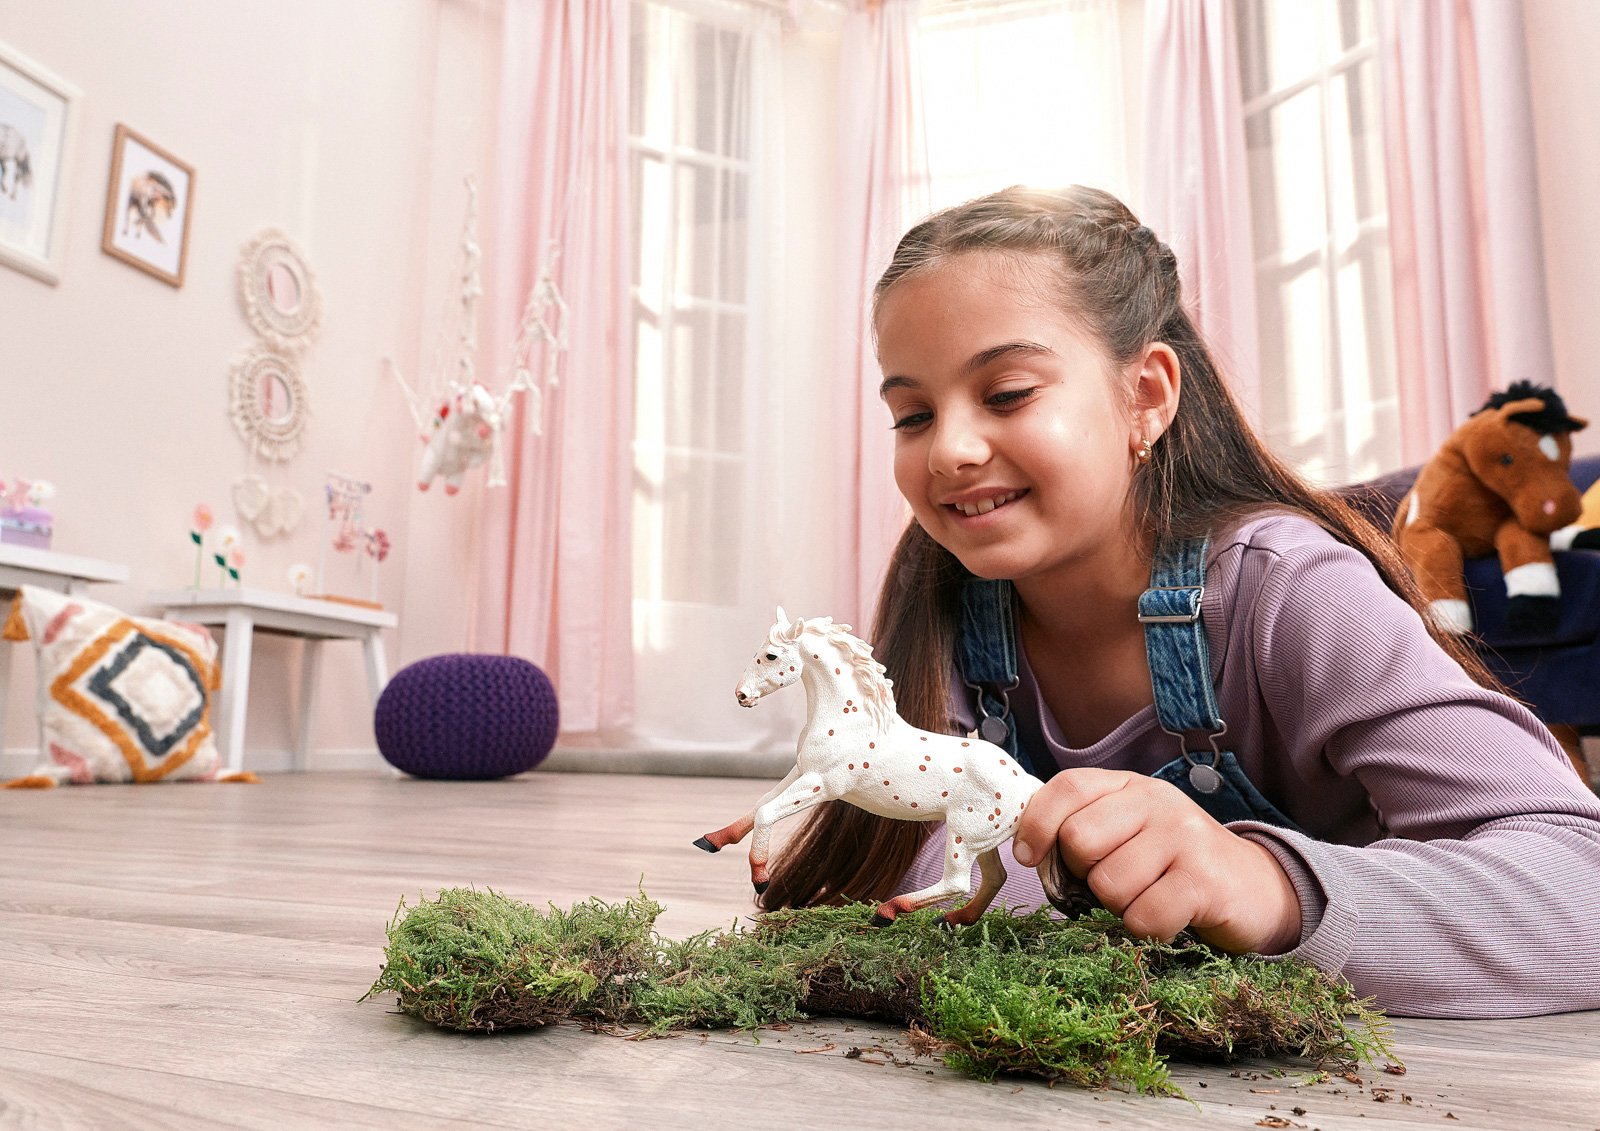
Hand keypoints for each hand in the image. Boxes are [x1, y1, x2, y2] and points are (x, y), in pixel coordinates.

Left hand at [1012, 767, 1301, 954]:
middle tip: (1114, 882)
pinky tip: (1169, 917)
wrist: (1253, 887)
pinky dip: (1147, 929)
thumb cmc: (1172, 863)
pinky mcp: (1205, 881)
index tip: (1028, 857)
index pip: (1068, 788)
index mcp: (1129, 786)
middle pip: (1080, 841)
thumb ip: (1083, 827)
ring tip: (1148, 896)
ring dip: (1119, 906)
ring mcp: (1184, 838)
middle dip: (1084, 875)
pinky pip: (1144, 917)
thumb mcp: (1129, 830)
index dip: (1037, 824)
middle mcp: (1156, 802)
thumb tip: (1026, 849)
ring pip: (1109, 885)